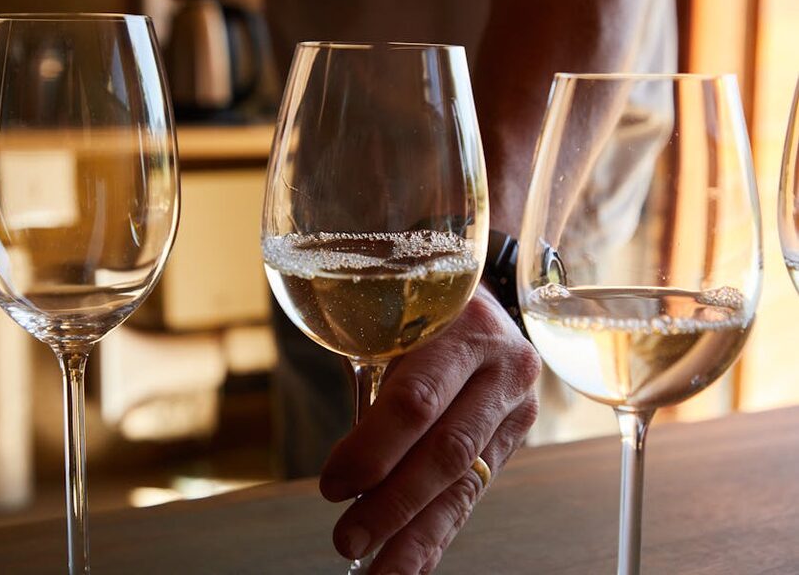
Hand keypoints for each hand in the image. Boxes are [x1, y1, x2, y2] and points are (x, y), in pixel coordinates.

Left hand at [319, 284, 540, 573]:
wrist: (479, 302)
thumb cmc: (417, 306)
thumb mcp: (394, 315)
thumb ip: (370, 368)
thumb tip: (341, 468)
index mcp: (465, 326)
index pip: (418, 400)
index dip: (374, 449)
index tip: (334, 484)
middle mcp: (503, 368)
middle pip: (445, 450)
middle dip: (393, 504)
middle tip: (348, 540)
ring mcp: (515, 407)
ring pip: (464, 481)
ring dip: (417, 534)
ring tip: (379, 572)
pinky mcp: (513, 437)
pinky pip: (474, 491)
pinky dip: (439, 531)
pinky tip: (414, 562)